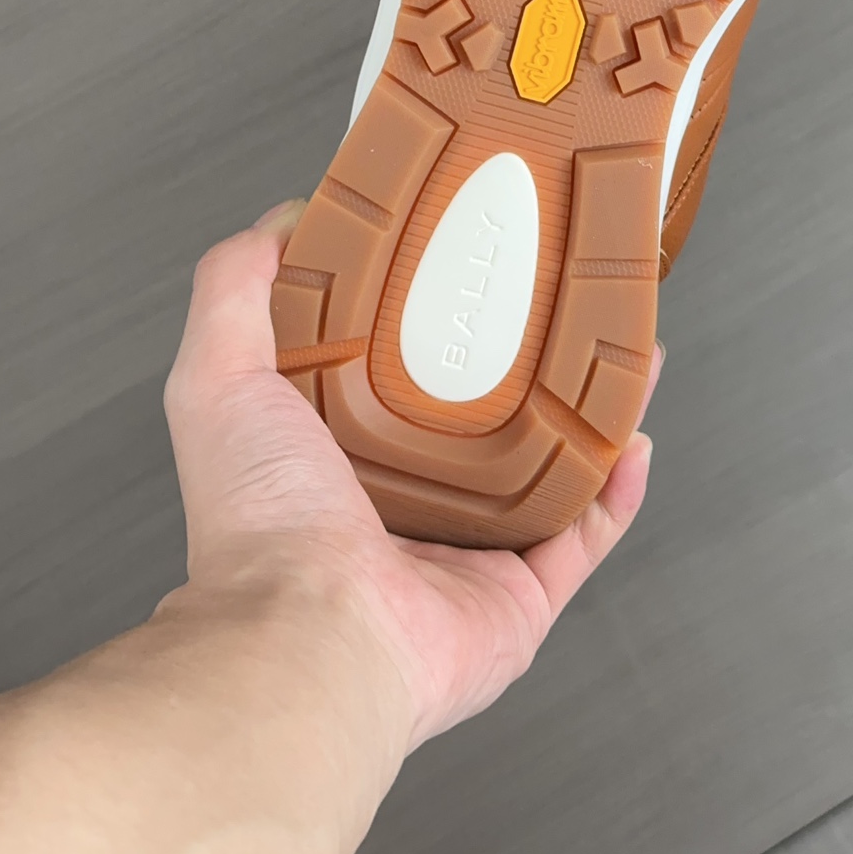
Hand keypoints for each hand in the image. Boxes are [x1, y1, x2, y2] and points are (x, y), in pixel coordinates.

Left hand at [163, 201, 659, 750]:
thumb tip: (280, 220)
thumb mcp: (218, 374)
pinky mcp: (520, 596)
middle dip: (532, 362)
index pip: (398, 370)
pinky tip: (634, 441)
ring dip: (591, 415)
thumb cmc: (260, 521)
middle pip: (487, 417)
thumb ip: (236, 287)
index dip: (438, 314)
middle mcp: (405, 505)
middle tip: (569, 302)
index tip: (475, 256)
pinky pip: (586, 536)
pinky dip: (616, 491)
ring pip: (550, 471)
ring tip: (625, 355)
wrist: (310, 633)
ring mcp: (467, 554)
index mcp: (340, 454)